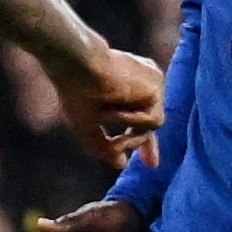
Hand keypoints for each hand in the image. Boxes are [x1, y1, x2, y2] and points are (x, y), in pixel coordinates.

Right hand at [73, 40, 163, 164]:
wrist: (76, 65)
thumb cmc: (74, 91)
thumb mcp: (87, 126)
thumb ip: (104, 146)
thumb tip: (120, 165)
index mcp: (128, 87)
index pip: (140, 116)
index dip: (141, 138)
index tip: (149, 163)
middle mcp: (143, 82)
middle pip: (151, 120)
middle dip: (147, 143)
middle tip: (151, 164)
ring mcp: (152, 83)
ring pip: (153, 124)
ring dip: (131, 135)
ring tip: (109, 129)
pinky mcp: (156, 85)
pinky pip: (152, 119)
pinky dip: (131, 121)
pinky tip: (112, 111)